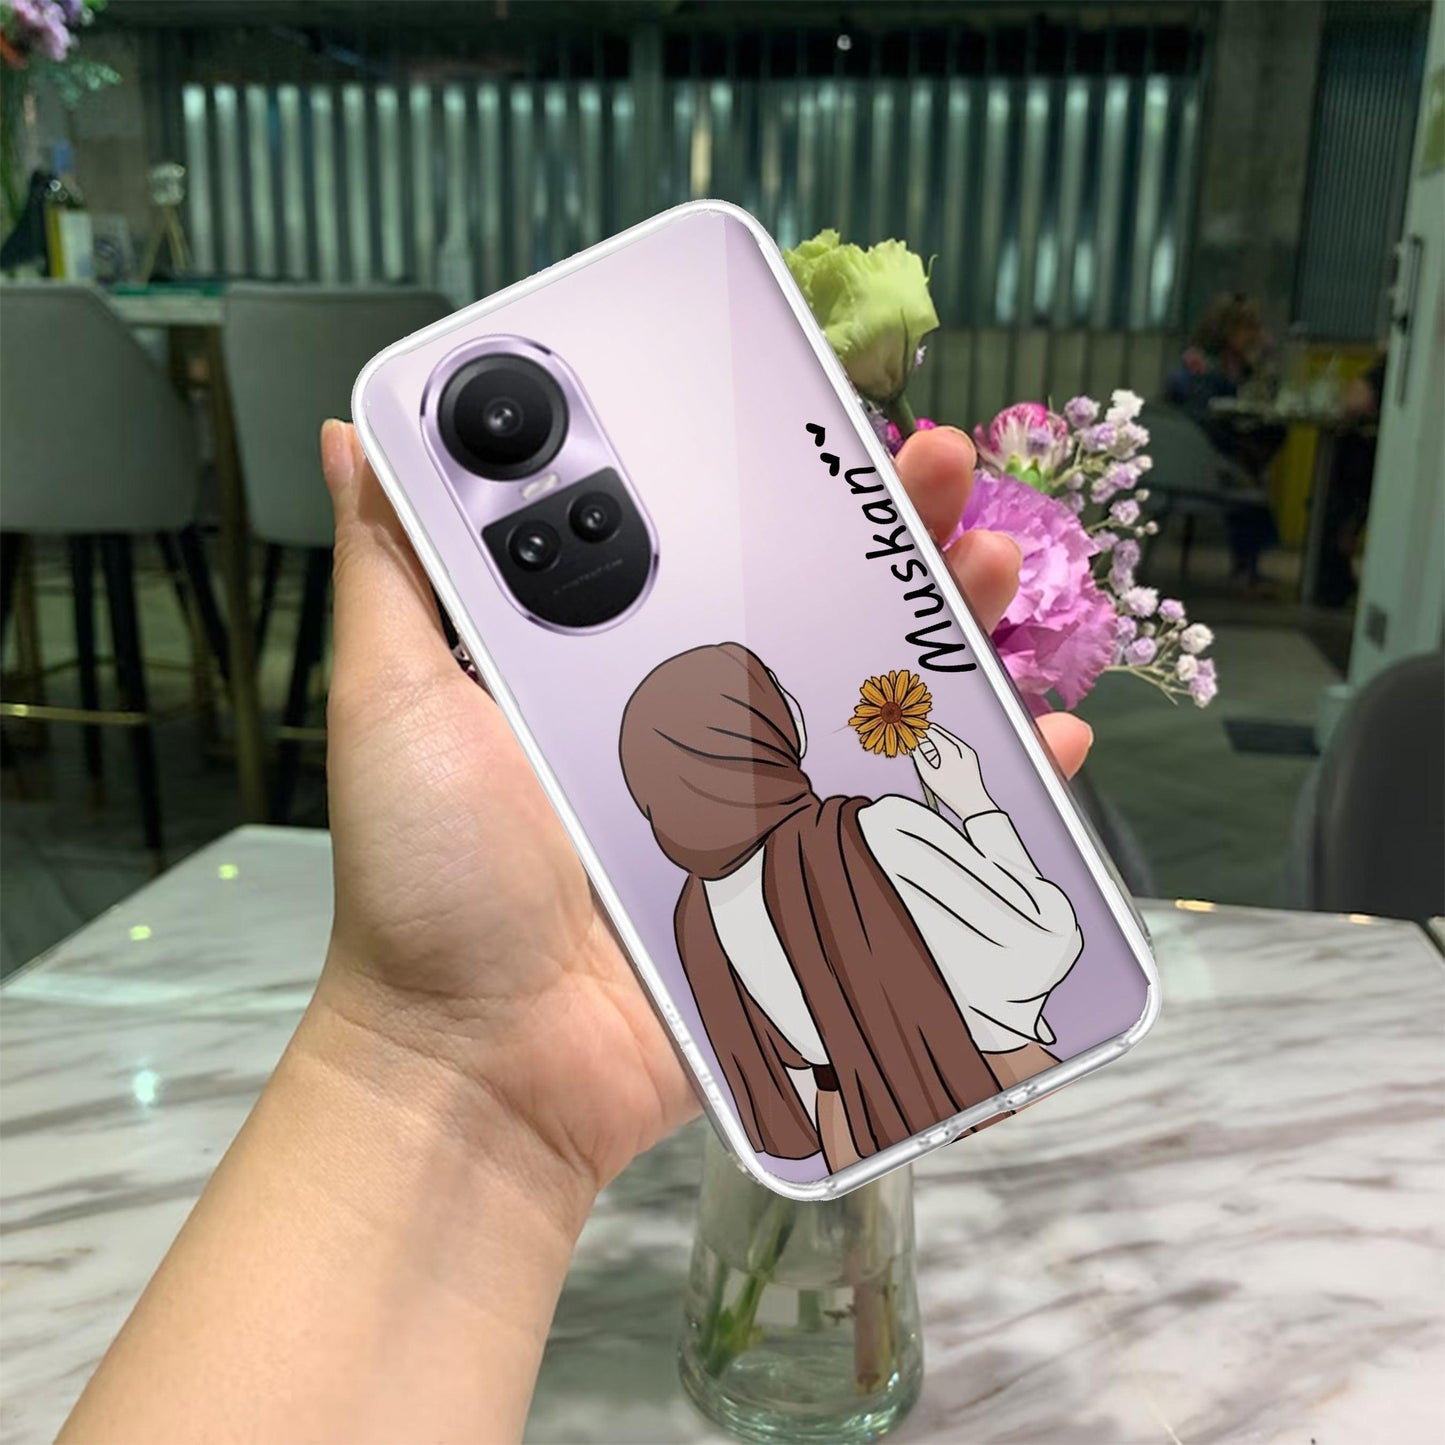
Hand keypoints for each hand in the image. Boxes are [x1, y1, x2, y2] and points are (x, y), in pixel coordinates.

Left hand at [315, 421, 1093, 1208]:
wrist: (486, 1065)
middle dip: (888, 524)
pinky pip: (915, 820)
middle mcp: (698, 717)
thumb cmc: (432, 877)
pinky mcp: (809, 886)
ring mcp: (766, 802)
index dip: (773, 469)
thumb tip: (355, 431)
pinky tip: (1041, 730)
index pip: (713, 539)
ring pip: (880, 695)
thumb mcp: (394, 703)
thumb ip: (390, 572)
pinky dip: (989, 780)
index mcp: (614, 662)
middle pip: (816, 601)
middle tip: (941, 460)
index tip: (824, 404)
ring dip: (952, 624)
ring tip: (995, 565)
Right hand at [913, 722, 992, 819]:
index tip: (911, 733)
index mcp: (950, 752)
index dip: (920, 732)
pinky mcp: (971, 754)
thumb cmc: (950, 792)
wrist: (973, 803)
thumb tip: (913, 747)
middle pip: (941, 733)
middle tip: (917, 739)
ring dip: (937, 739)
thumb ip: (919, 759)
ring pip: (948, 737)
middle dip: (928, 734)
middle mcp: (961, 747)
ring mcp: (968, 750)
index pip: (932, 733)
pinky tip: (937, 755)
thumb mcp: (929, 777)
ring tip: (925, 750)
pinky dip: (945, 745)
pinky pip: (956, 743)